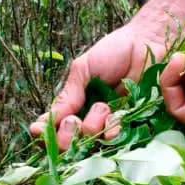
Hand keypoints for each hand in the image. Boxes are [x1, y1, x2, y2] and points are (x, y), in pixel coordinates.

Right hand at [30, 21, 167, 149]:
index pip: (55, 124)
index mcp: (75, 103)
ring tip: (101, 108)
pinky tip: (114, 121)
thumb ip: (69, 94)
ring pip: (92, 141)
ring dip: (92, 127)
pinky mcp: (131, 124)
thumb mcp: (84, 69)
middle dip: (66, 136)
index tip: (38, 130)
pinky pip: (117, 138)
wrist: (145, 44)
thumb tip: (51, 118)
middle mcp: (89, 117)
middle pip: (70, 141)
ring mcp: (109, 122)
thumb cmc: (113, 52)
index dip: (45, 132)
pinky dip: (112, 131)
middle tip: (71, 122)